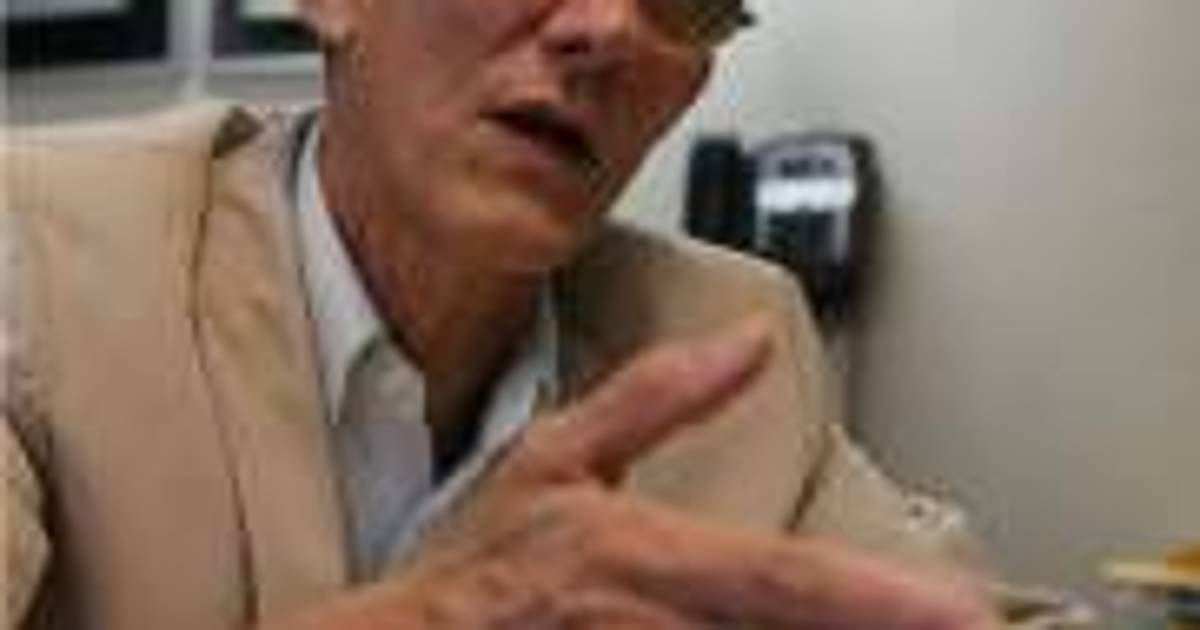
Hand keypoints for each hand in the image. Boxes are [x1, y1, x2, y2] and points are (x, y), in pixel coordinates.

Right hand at [269, 317, 998, 628]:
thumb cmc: (485, 566)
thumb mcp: (555, 458)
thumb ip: (656, 400)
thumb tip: (744, 341)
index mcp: (643, 556)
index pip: (782, 578)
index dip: (878, 600)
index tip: (961, 614)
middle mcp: (653, 626)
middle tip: (969, 628)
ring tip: (910, 628)